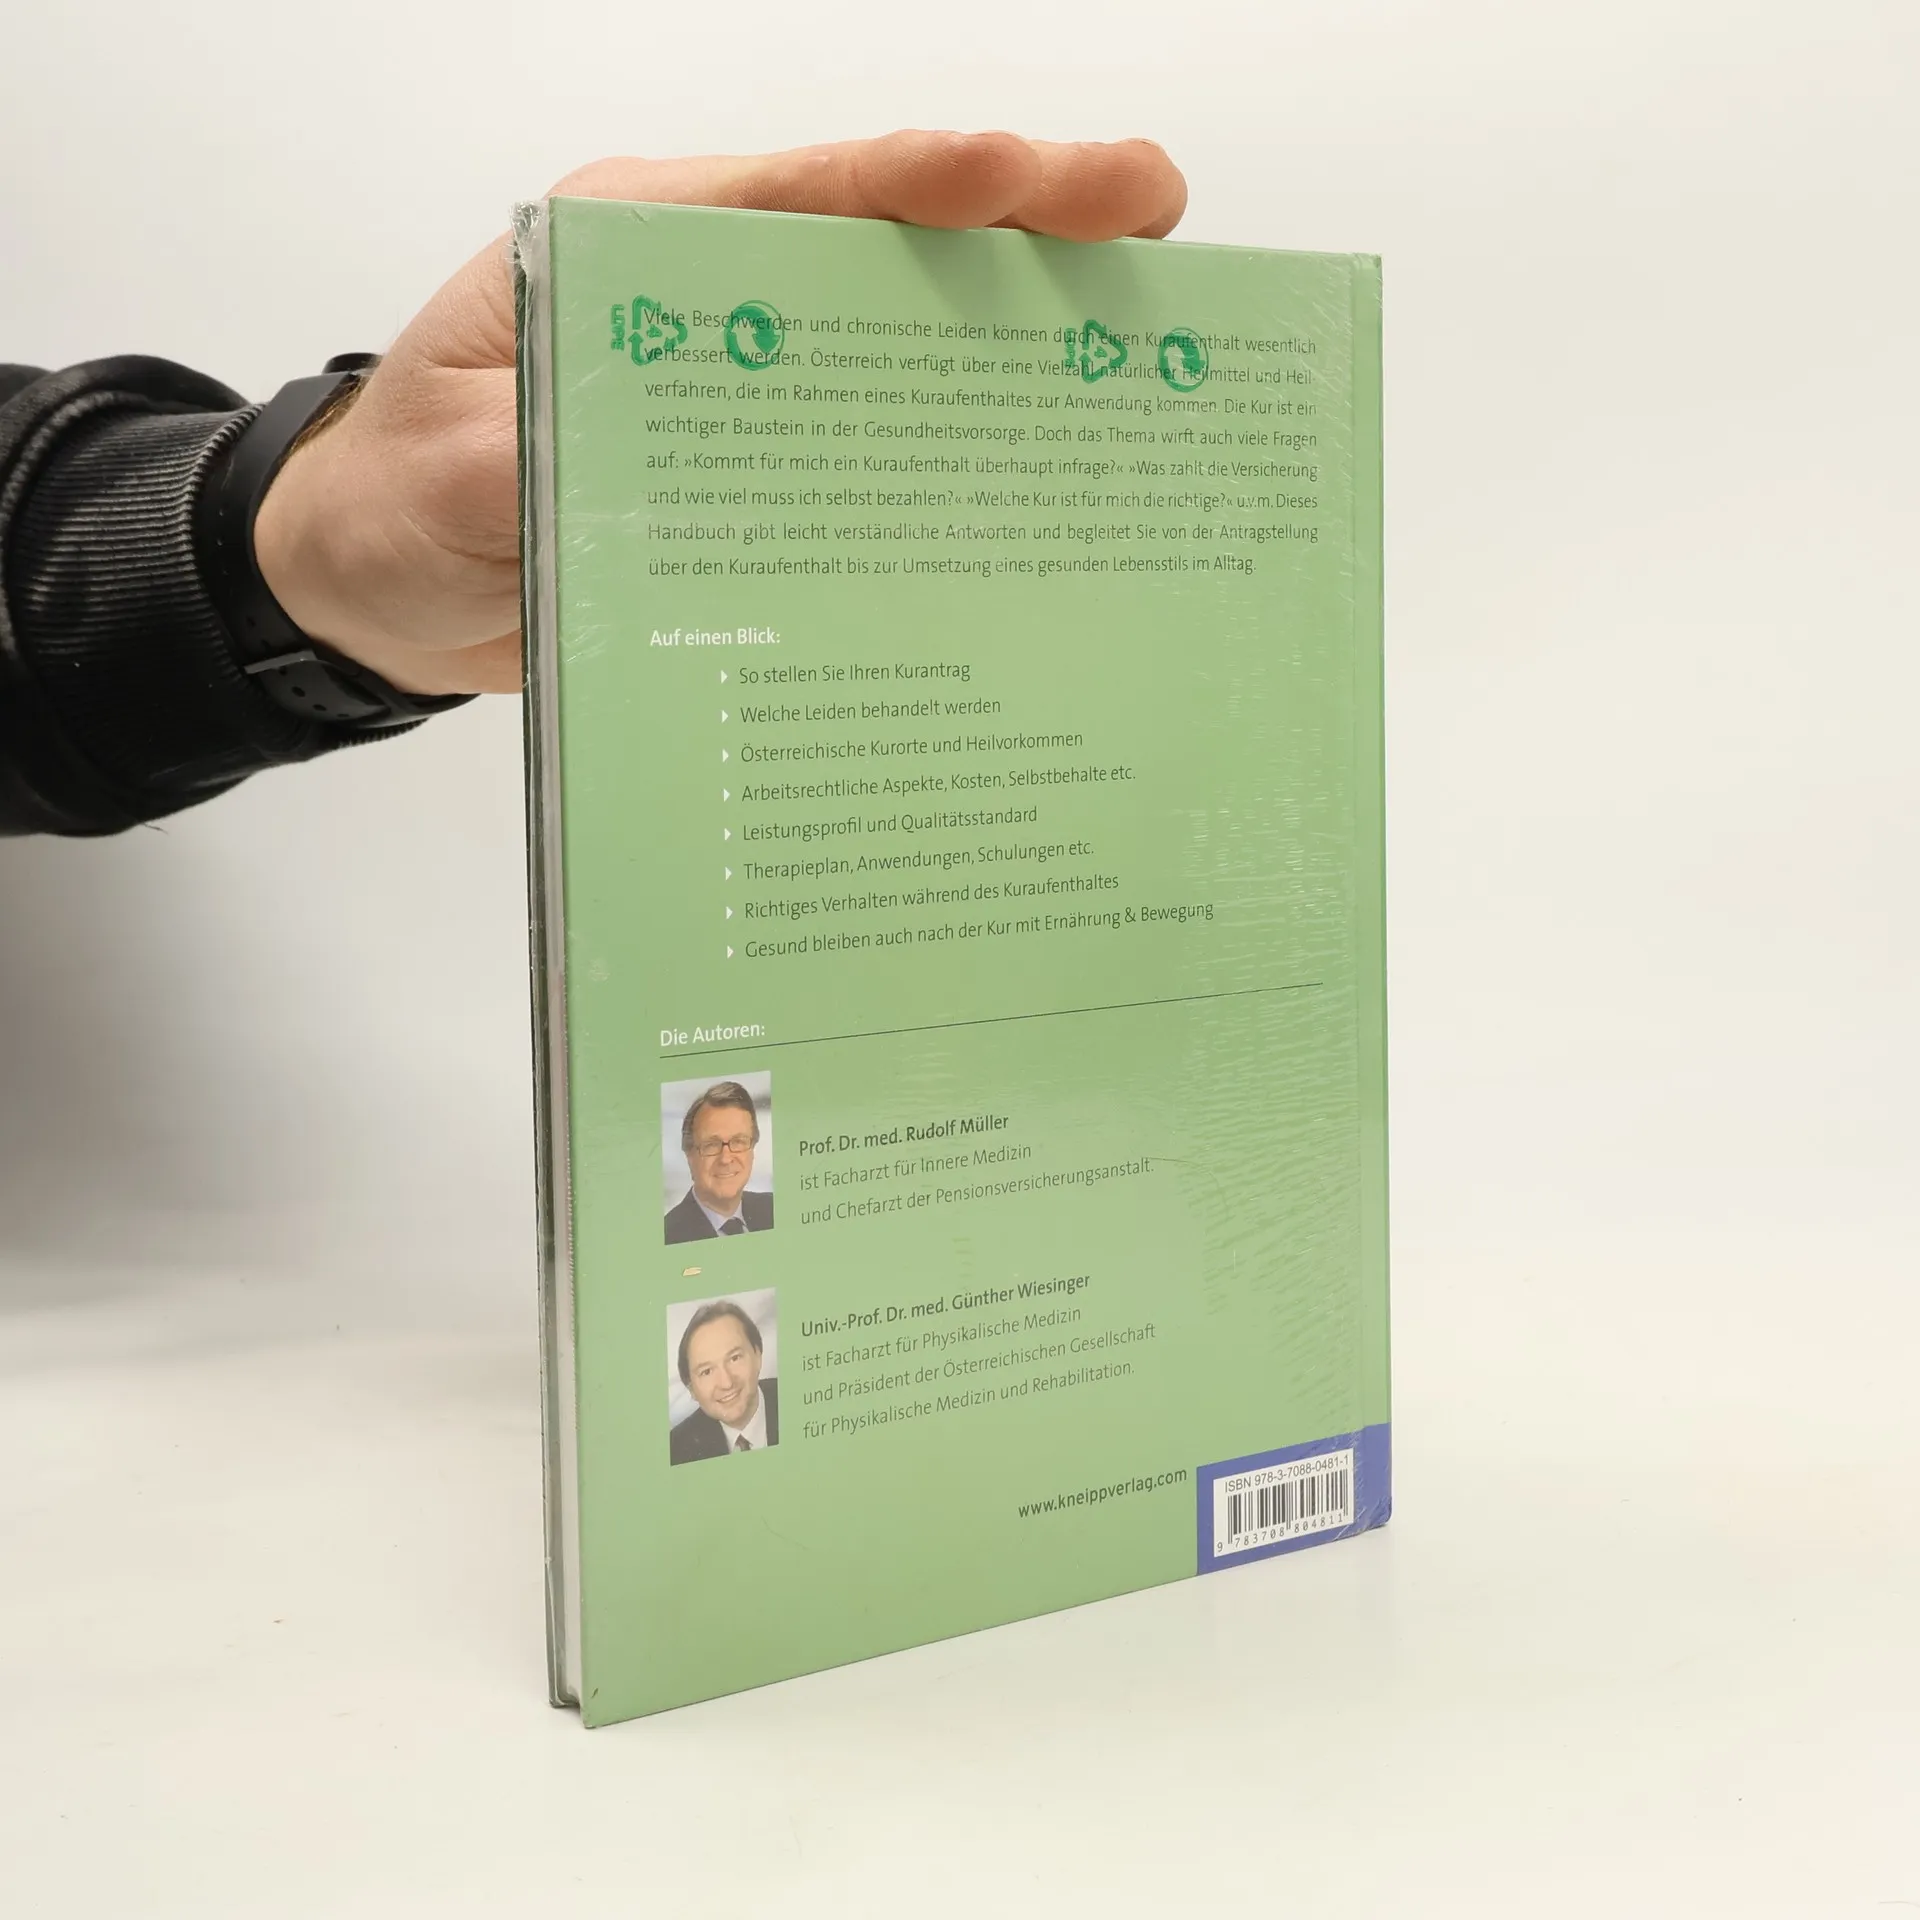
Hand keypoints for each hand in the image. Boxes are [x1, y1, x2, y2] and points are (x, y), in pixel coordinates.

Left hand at [252, 131, 1186, 695]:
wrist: (378, 585)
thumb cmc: (396, 502)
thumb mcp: (448, 477)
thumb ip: (537, 463)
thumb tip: (648, 482)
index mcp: (636, 254)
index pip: (794, 194)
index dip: (916, 181)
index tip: (1021, 176)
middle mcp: (714, 307)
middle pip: (884, 248)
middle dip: (1022, 225)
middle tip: (1152, 217)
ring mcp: (751, 392)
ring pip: (904, 342)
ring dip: (1023, 335)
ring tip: (1147, 334)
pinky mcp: (765, 478)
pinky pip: (880, 453)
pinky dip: (964, 451)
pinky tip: (1051, 474)